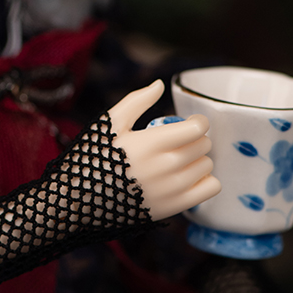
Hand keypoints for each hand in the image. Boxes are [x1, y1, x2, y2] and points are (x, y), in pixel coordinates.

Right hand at [107, 79, 220, 221]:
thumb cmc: (95, 156)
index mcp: (149, 143)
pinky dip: (205, 180)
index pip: (197, 128)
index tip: (189, 122)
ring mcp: (170, 190)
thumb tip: (160, 85)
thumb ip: (137, 101)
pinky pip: (211, 188)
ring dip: (198, 159)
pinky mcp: (174, 207)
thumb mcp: (110, 123)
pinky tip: (188, 177)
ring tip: (179, 159)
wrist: (80, 198)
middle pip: (204, 145)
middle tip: (179, 141)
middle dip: (195, 139)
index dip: (197, 121)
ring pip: (207, 166)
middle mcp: (163, 167)